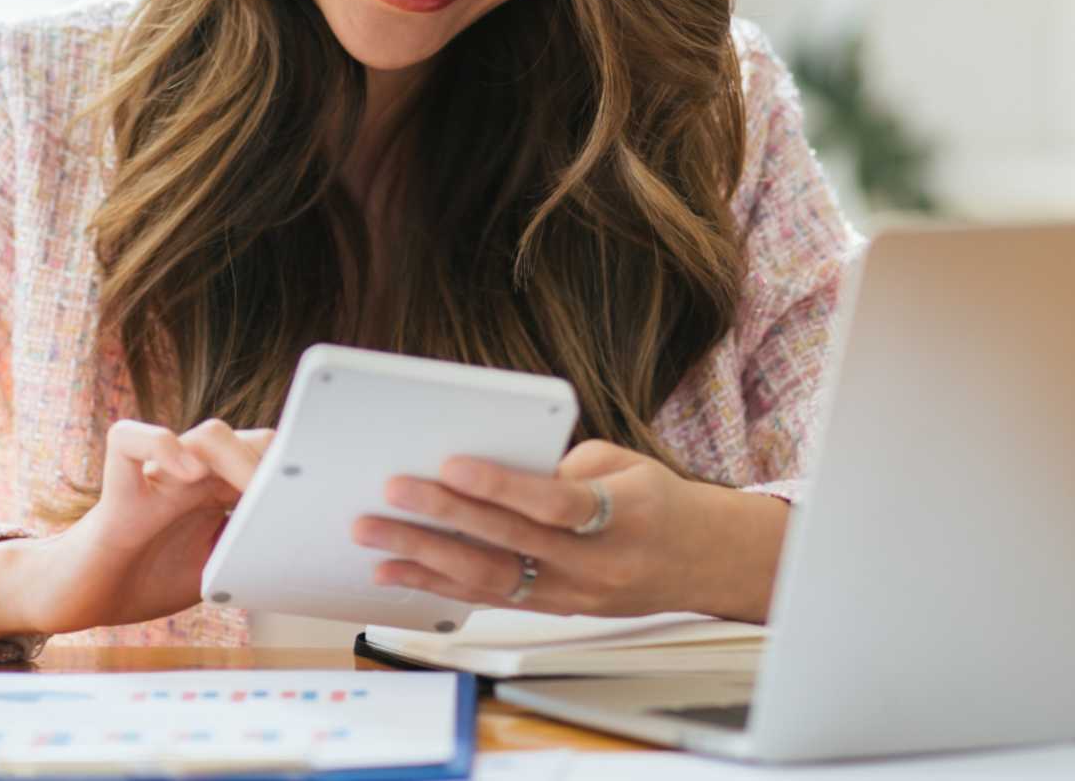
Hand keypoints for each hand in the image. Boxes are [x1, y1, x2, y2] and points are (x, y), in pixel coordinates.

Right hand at [20, 418, 272, 634]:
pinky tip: (186, 474)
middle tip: (295, 499)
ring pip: (205, 434)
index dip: (297, 470)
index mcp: (218, 492)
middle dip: (279, 464)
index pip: (268, 460)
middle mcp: (193, 475)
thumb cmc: (144, 576)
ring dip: (237, 459)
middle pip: (249, 441)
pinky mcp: (117, 491)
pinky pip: (130, 441)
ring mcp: (157, 478)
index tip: (326, 495)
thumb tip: (297, 544)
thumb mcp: (212, 571)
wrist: (79, 597)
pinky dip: (162, 446)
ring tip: (250, 491)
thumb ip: (247, 552)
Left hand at [350, 439, 789, 623]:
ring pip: (489, 580)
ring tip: (375, 536)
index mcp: (621, 516)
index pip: (553, 503)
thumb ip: (559, 467)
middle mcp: (594, 565)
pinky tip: (398, 570)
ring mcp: (572, 595)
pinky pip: (490, 598)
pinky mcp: (554, 610)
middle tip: (390, 494)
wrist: (699, 560)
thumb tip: (489, 464)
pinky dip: (439, 583)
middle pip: (508, 543)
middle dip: (443, 518)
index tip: (450, 464)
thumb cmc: (655, 499)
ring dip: (425, 557)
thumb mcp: (623, 465)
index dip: (501, 485)